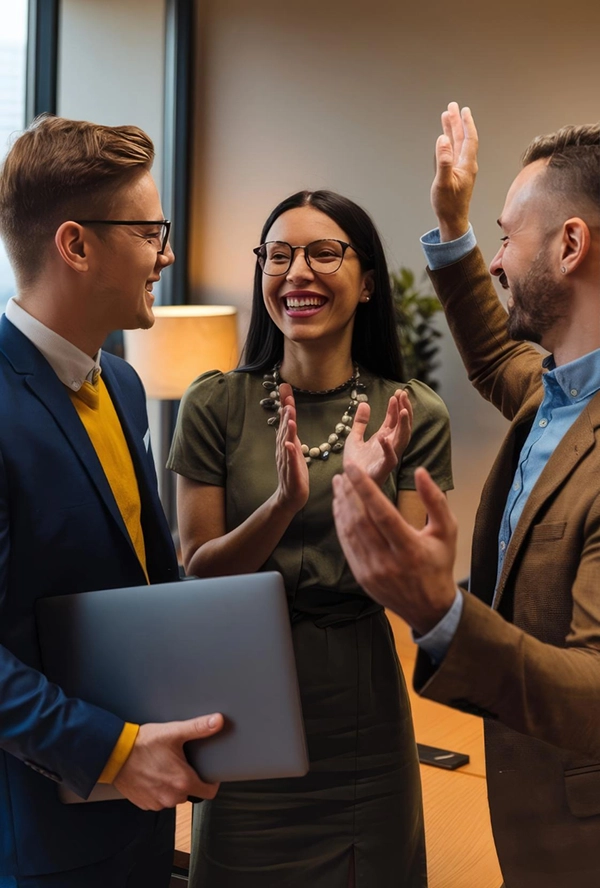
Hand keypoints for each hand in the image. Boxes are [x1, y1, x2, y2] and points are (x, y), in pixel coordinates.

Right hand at [113, 713, 222, 809]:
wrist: (114, 754)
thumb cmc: (143, 744)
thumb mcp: (174, 732)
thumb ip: (199, 727)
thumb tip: (218, 721)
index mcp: (183, 782)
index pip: (209, 792)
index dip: (211, 782)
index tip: (207, 771)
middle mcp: (172, 797)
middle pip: (191, 792)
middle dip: (188, 779)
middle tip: (181, 762)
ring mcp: (157, 803)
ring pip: (174, 796)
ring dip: (172, 786)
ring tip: (164, 767)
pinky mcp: (144, 804)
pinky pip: (159, 799)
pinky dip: (159, 789)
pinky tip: (153, 774)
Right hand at [274, 383, 308, 512]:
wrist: (289, 497)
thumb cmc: (294, 471)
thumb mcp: (294, 447)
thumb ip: (292, 431)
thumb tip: (290, 414)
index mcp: (286, 443)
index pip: (286, 421)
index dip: (286, 404)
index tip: (286, 388)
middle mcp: (284, 450)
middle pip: (285, 429)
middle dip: (286, 413)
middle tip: (288, 397)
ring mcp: (287, 462)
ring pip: (287, 443)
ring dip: (288, 429)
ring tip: (290, 416)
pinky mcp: (292, 474)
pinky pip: (291, 462)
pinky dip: (291, 453)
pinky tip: (290, 444)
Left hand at [332, 464, 456, 634]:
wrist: (429, 607)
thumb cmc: (439, 563)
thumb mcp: (447, 531)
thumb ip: (435, 500)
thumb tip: (420, 471)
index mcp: (410, 549)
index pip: (382, 513)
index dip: (365, 489)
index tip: (352, 468)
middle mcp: (388, 562)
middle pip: (360, 521)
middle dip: (348, 492)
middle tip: (343, 471)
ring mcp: (371, 571)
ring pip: (349, 532)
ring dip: (342, 505)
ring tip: (339, 484)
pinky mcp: (361, 576)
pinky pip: (346, 545)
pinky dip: (340, 523)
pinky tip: (340, 506)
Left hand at [343, 390, 411, 486]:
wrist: (348, 482)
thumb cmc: (355, 464)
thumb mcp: (354, 437)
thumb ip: (360, 422)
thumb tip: (364, 403)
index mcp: (384, 439)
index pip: (395, 420)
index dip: (397, 406)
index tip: (398, 392)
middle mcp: (390, 446)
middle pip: (403, 426)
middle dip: (405, 410)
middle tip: (403, 395)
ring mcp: (388, 457)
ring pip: (402, 440)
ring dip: (404, 425)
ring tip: (403, 410)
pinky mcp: (383, 469)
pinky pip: (390, 458)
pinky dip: (388, 448)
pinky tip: (383, 436)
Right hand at [431, 102, 478, 241]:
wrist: (452, 220)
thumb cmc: (448, 205)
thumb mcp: (443, 182)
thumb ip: (443, 160)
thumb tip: (442, 140)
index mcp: (467, 164)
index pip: (469, 138)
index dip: (466, 123)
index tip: (462, 110)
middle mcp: (466, 164)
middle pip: (463, 138)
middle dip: (458, 122)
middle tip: (452, 107)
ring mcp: (461, 169)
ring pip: (457, 144)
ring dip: (452, 130)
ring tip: (447, 116)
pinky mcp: (456, 174)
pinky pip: (453, 152)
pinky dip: (449, 142)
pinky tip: (445, 138)